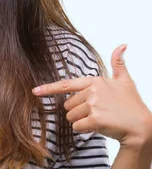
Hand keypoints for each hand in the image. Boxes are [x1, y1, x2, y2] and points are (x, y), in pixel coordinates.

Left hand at [32, 44, 151, 149]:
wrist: (143, 127)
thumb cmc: (132, 105)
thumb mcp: (125, 81)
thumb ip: (119, 64)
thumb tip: (122, 45)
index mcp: (95, 81)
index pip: (66, 84)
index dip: (48, 88)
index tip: (35, 91)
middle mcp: (92, 91)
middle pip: (68, 105)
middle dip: (78, 112)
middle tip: (98, 112)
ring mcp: (93, 104)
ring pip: (71, 117)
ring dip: (82, 121)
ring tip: (100, 119)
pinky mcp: (95, 119)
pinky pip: (77, 127)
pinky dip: (85, 130)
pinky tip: (99, 127)